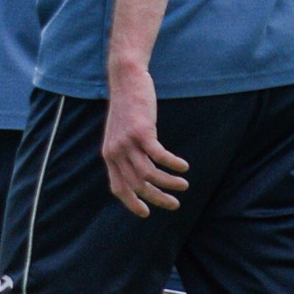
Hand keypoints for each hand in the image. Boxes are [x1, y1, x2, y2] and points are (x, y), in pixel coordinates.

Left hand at [103, 65, 188, 217]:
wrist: (126, 81)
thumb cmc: (127, 109)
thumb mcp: (120, 134)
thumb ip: (125, 153)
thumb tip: (138, 174)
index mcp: (109, 155)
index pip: (118, 187)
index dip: (131, 202)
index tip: (147, 213)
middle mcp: (115, 152)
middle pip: (137, 185)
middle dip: (157, 198)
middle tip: (175, 204)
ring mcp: (127, 142)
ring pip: (149, 174)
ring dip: (169, 183)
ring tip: (183, 185)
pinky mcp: (141, 132)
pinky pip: (159, 156)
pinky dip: (173, 164)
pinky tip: (184, 167)